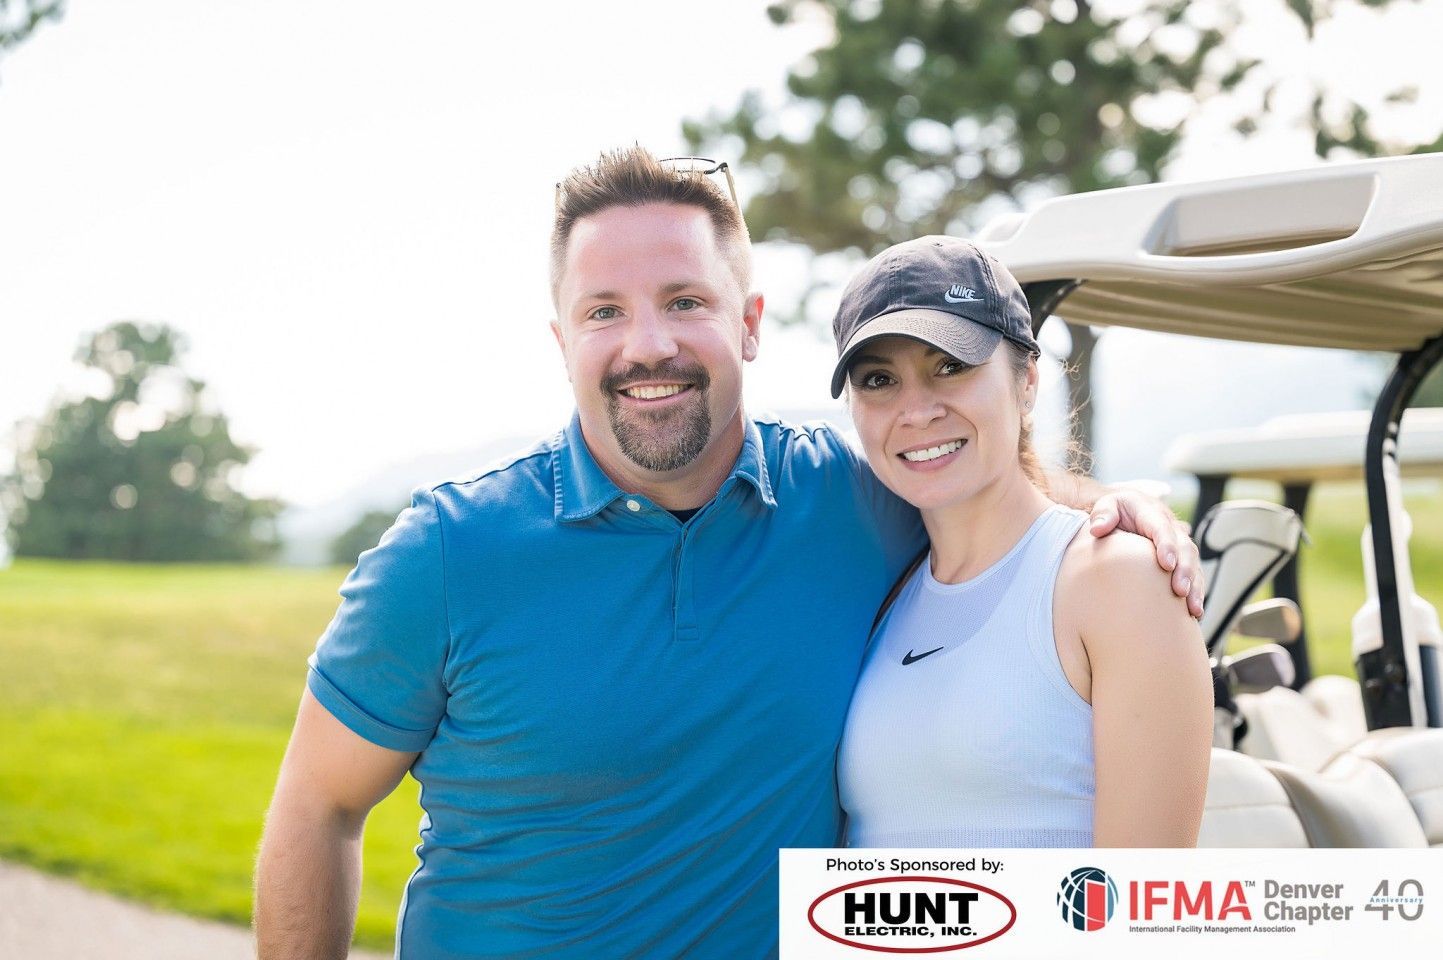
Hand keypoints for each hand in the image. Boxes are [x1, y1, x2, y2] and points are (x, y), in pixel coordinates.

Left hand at [1088, 490, 1204, 617]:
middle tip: (1180, 590)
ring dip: (1195, 586)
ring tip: (1193, 609)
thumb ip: (1103, 515)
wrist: (1126, 510)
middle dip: (1185, 570)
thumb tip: (1098, 529)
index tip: (1167, 565)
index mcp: (1151, 512)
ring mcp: (1179, 543)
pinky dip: (1196, 593)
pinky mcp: (1181, 559)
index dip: (1167, 545)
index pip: (1162, 528)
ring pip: (1193, 564)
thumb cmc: (1114, 510)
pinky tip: (1195, 614)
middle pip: (1185, 548)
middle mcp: (1171, 527)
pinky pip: (1195, 575)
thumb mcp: (1106, 505)